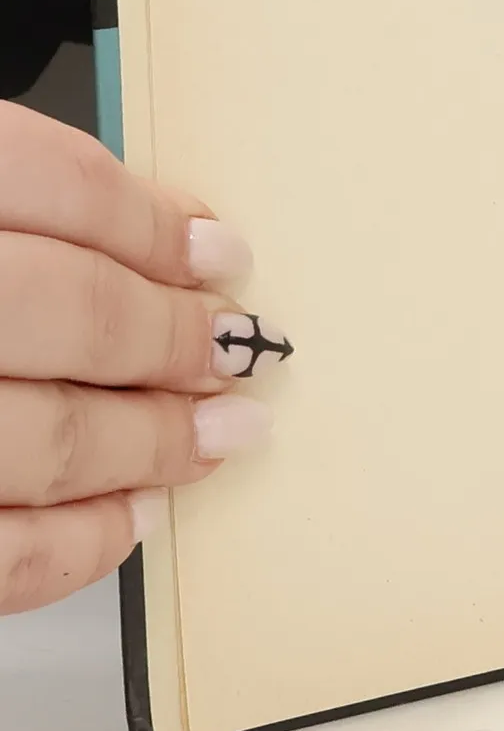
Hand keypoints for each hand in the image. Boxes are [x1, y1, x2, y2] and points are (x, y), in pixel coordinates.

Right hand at [0, 102, 289, 614]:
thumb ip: (33, 211)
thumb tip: (170, 232)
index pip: (53, 185)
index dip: (154, 223)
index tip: (224, 252)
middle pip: (69, 311)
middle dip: (175, 336)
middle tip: (243, 349)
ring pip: (48, 436)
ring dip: (153, 441)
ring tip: (228, 436)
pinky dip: (72, 545)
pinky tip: (130, 518)